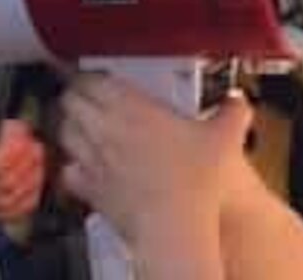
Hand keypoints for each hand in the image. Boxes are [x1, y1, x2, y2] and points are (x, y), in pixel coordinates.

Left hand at [58, 73, 252, 247]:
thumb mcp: (224, 138)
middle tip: (86, 94)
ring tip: (80, 123)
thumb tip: (238, 102)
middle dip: (76, 95)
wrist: (174, 226)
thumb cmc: (194, 182)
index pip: (93, 80)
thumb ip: (232, 113)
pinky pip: (67, 170)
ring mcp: (93, 159)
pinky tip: (82, 166)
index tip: (96, 76)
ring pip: (64, 130)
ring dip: (69, 124)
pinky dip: (71, 165)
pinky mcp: (89, 188)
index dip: (91, 76)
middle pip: (72, 100)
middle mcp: (106, 129)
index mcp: (132, 107)